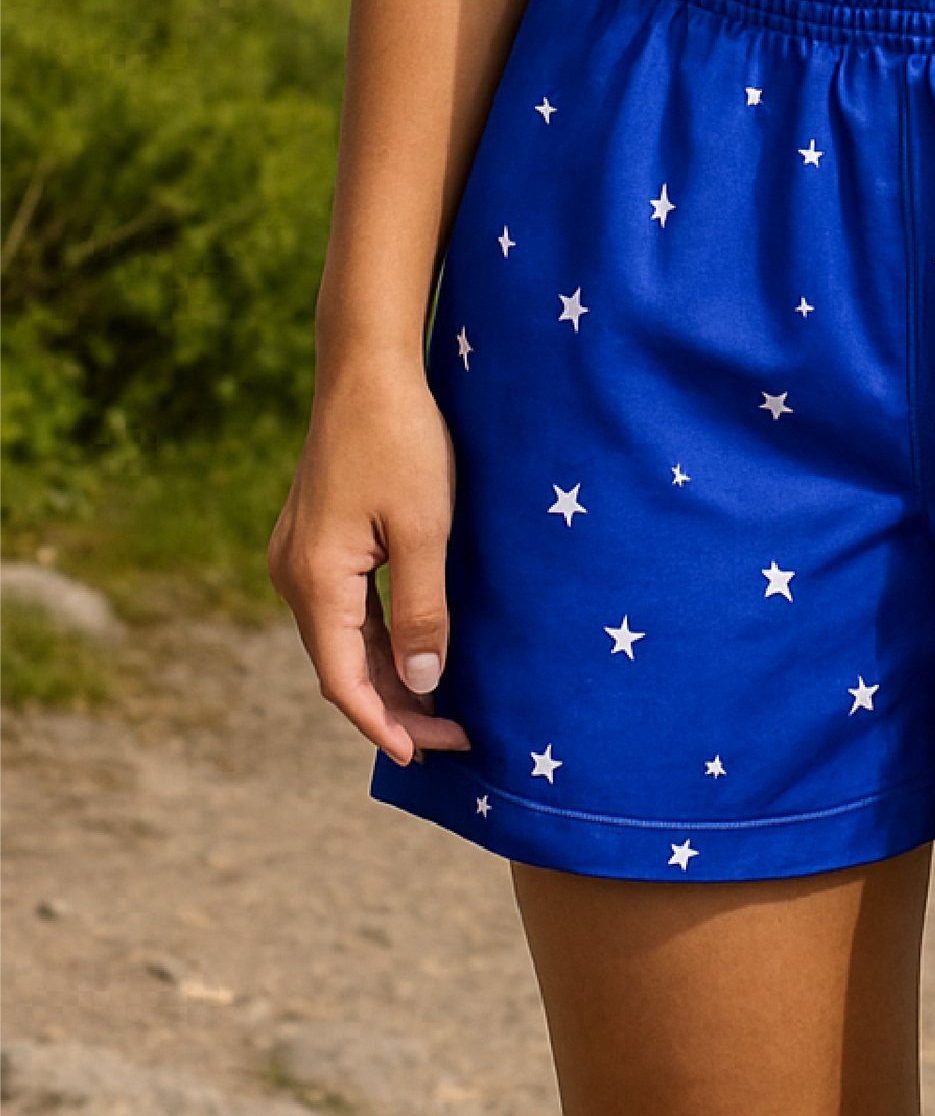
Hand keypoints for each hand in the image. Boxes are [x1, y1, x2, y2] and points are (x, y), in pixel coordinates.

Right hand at [268, 367, 470, 764]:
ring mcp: (300, 556)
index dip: (383, 725)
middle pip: (341, 665)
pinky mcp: (316, 539)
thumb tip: (424, 682)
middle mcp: (293, 575)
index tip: (425, 756)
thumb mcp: (426, 527)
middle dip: (393, 707)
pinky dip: (377, 639)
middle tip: (451, 738)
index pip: (342, 680)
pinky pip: (345, 608)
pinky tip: (413, 652)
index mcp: (315, 579)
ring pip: (343, 639)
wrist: (367, 368)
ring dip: (386, 676)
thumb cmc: (401, 440)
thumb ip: (423, 608)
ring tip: (439, 710)